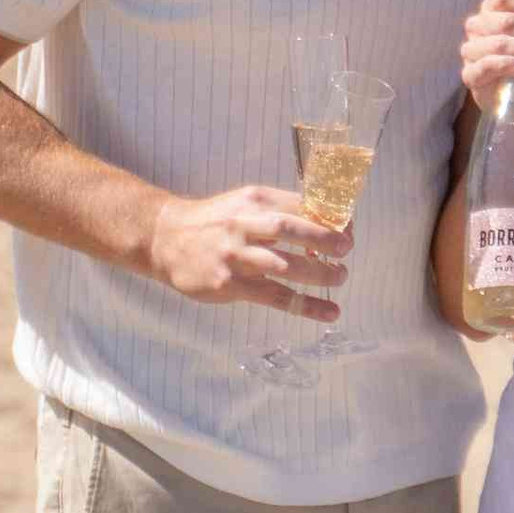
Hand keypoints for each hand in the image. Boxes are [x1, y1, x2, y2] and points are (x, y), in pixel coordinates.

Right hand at [147, 185, 350, 318]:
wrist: (165, 239)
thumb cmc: (213, 222)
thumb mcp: (243, 204)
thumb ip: (279, 211)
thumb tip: (328, 224)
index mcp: (253, 200)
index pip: (299, 205)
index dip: (328, 217)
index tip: (348, 228)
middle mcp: (243, 224)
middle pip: (291, 229)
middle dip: (325, 239)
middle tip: (347, 250)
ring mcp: (235, 256)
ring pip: (285, 265)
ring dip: (319, 273)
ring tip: (340, 277)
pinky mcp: (229, 285)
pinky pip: (274, 296)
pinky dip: (306, 306)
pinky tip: (329, 312)